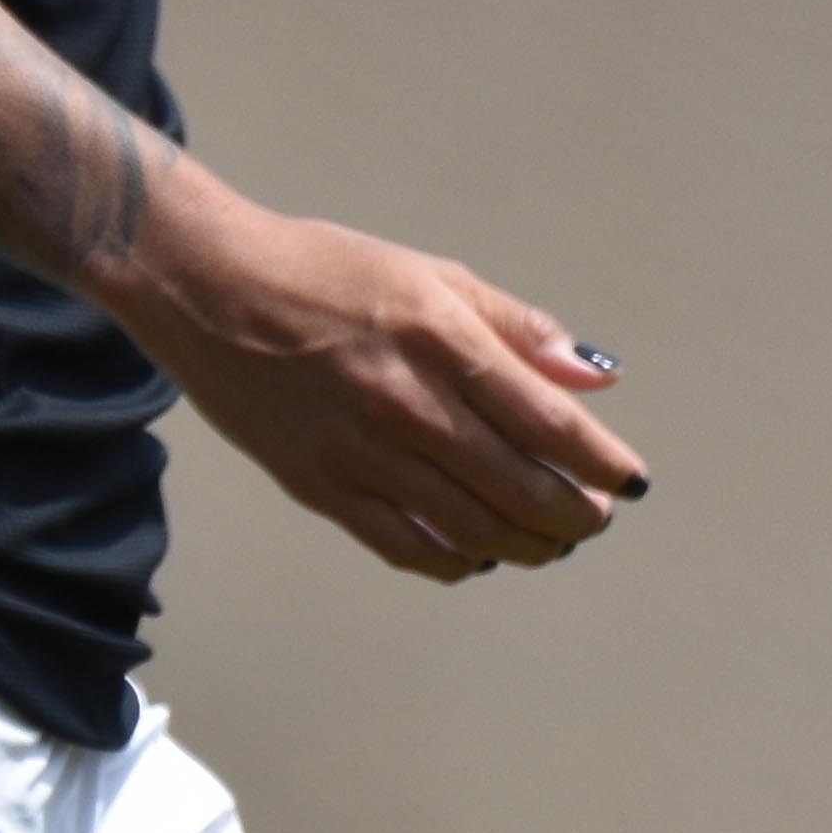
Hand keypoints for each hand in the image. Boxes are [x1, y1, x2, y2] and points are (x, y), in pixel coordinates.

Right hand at [111, 190, 644, 581]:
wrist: (202, 283)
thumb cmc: (322, 271)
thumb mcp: (426, 273)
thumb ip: (515, 327)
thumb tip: (596, 377)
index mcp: (441, 338)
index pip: (553, 424)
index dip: (604, 463)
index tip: (629, 480)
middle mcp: (406, 401)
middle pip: (524, 491)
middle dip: (576, 515)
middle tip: (591, 515)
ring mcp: (359, 450)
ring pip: (475, 530)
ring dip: (528, 546)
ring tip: (545, 540)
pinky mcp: (317, 485)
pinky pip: (406, 547)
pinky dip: (456, 560)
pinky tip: (474, 551)